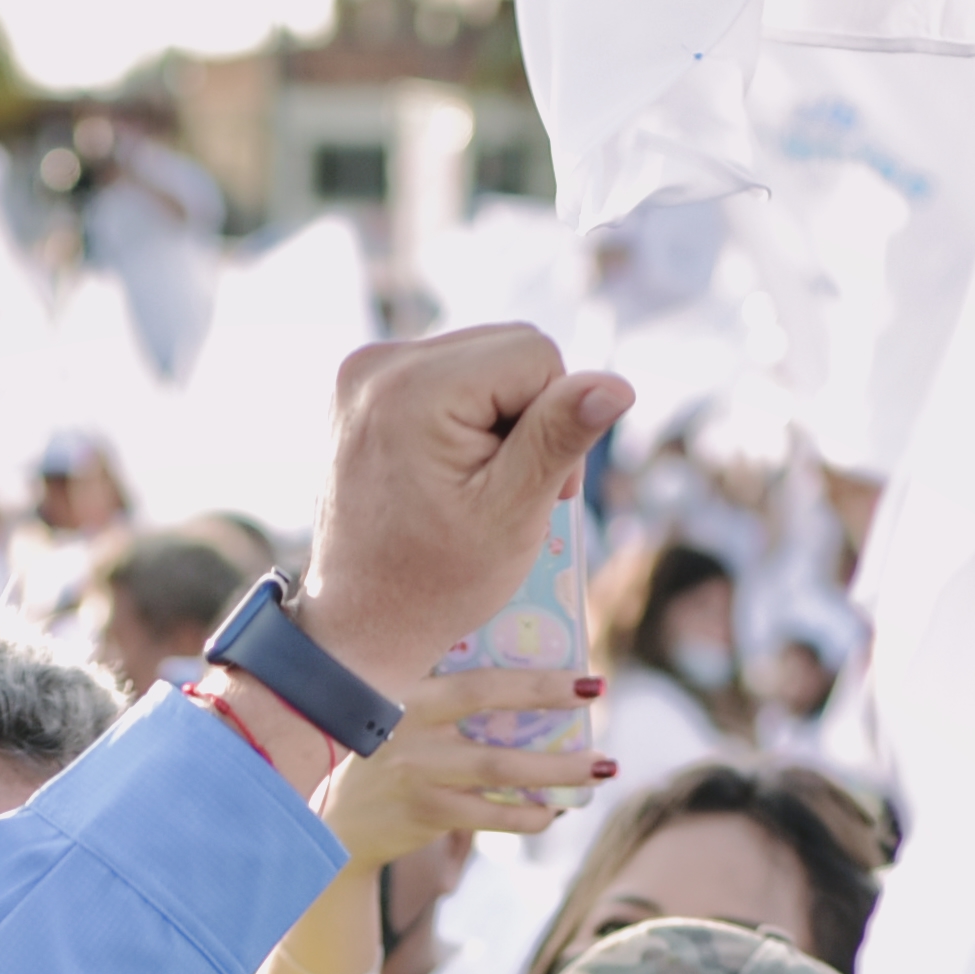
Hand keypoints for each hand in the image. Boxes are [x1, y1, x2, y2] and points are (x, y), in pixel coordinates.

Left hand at [297, 330, 632, 684]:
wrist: (357, 624)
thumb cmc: (435, 583)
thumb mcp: (512, 513)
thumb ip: (560, 438)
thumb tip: (617, 385)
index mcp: (412, 388)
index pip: (535, 354)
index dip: (558, 418)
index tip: (541, 489)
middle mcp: (378, 364)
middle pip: (507, 349)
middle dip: (528, 416)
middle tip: (508, 493)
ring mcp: (363, 372)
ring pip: (482, 361)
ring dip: (499, 418)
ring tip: (476, 487)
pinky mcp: (362, 387)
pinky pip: (447, 375)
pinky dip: (465, 418)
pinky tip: (450, 472)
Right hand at [322, 667, 608, 871]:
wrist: (334, 819)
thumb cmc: (383, 749)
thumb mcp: (399, 708)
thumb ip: (445, 692)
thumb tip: (529, 677)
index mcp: (409, 694)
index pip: (480, 683)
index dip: (537, 682)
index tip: (587, 679)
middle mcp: (410, 732)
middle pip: (497, 731)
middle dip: (553, 719)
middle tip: (601, 717)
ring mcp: (417, 776)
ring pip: (502, 776)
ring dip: (558, 773)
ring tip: (602, 769)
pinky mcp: (425, 814)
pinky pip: (491, 816)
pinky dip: (527, 815)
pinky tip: (552, 811)